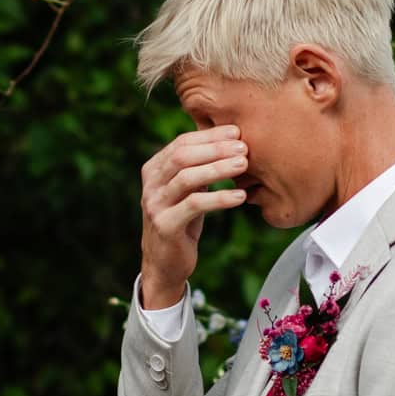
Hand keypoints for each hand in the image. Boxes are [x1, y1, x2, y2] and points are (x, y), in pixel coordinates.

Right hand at [139, 125, 249, 309]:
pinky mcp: (166, 225)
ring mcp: (155, 204)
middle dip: (215, 149)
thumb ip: (198, 168)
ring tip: (244, 165)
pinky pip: (195, 205)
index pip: (181, 143)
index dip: (210, 136)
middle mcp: (150, 184)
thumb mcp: (188, 191)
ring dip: (218, 169)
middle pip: (182, 156)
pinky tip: (240, 196)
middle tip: (243, 148)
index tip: (237, 132)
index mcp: (154, 169)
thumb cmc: (183, 221)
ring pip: (187, 178)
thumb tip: (231, 140)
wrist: (165, 263)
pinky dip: (219, 198)